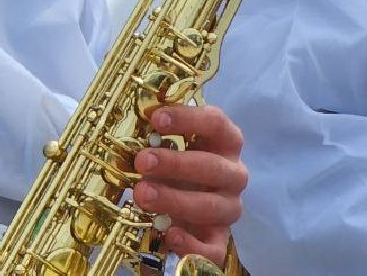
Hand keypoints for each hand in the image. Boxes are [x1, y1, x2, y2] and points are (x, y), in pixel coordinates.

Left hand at [132, 103, 246, 265]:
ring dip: (175, 200)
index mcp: (225, 141)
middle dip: (175, 164)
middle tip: (142, 162)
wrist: (185, 201)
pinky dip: (194, 244)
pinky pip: (215, 248)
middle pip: (212, 167)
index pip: (215, 123)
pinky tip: (170, 234)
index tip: (156, 119)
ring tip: (142, 195)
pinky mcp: (221, 239)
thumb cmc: (176, 164)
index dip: (187, 119)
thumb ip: (157, 135)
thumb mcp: (169, 145)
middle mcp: (233, 173)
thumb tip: (132, 122)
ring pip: (212, 206)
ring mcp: (229, 207)